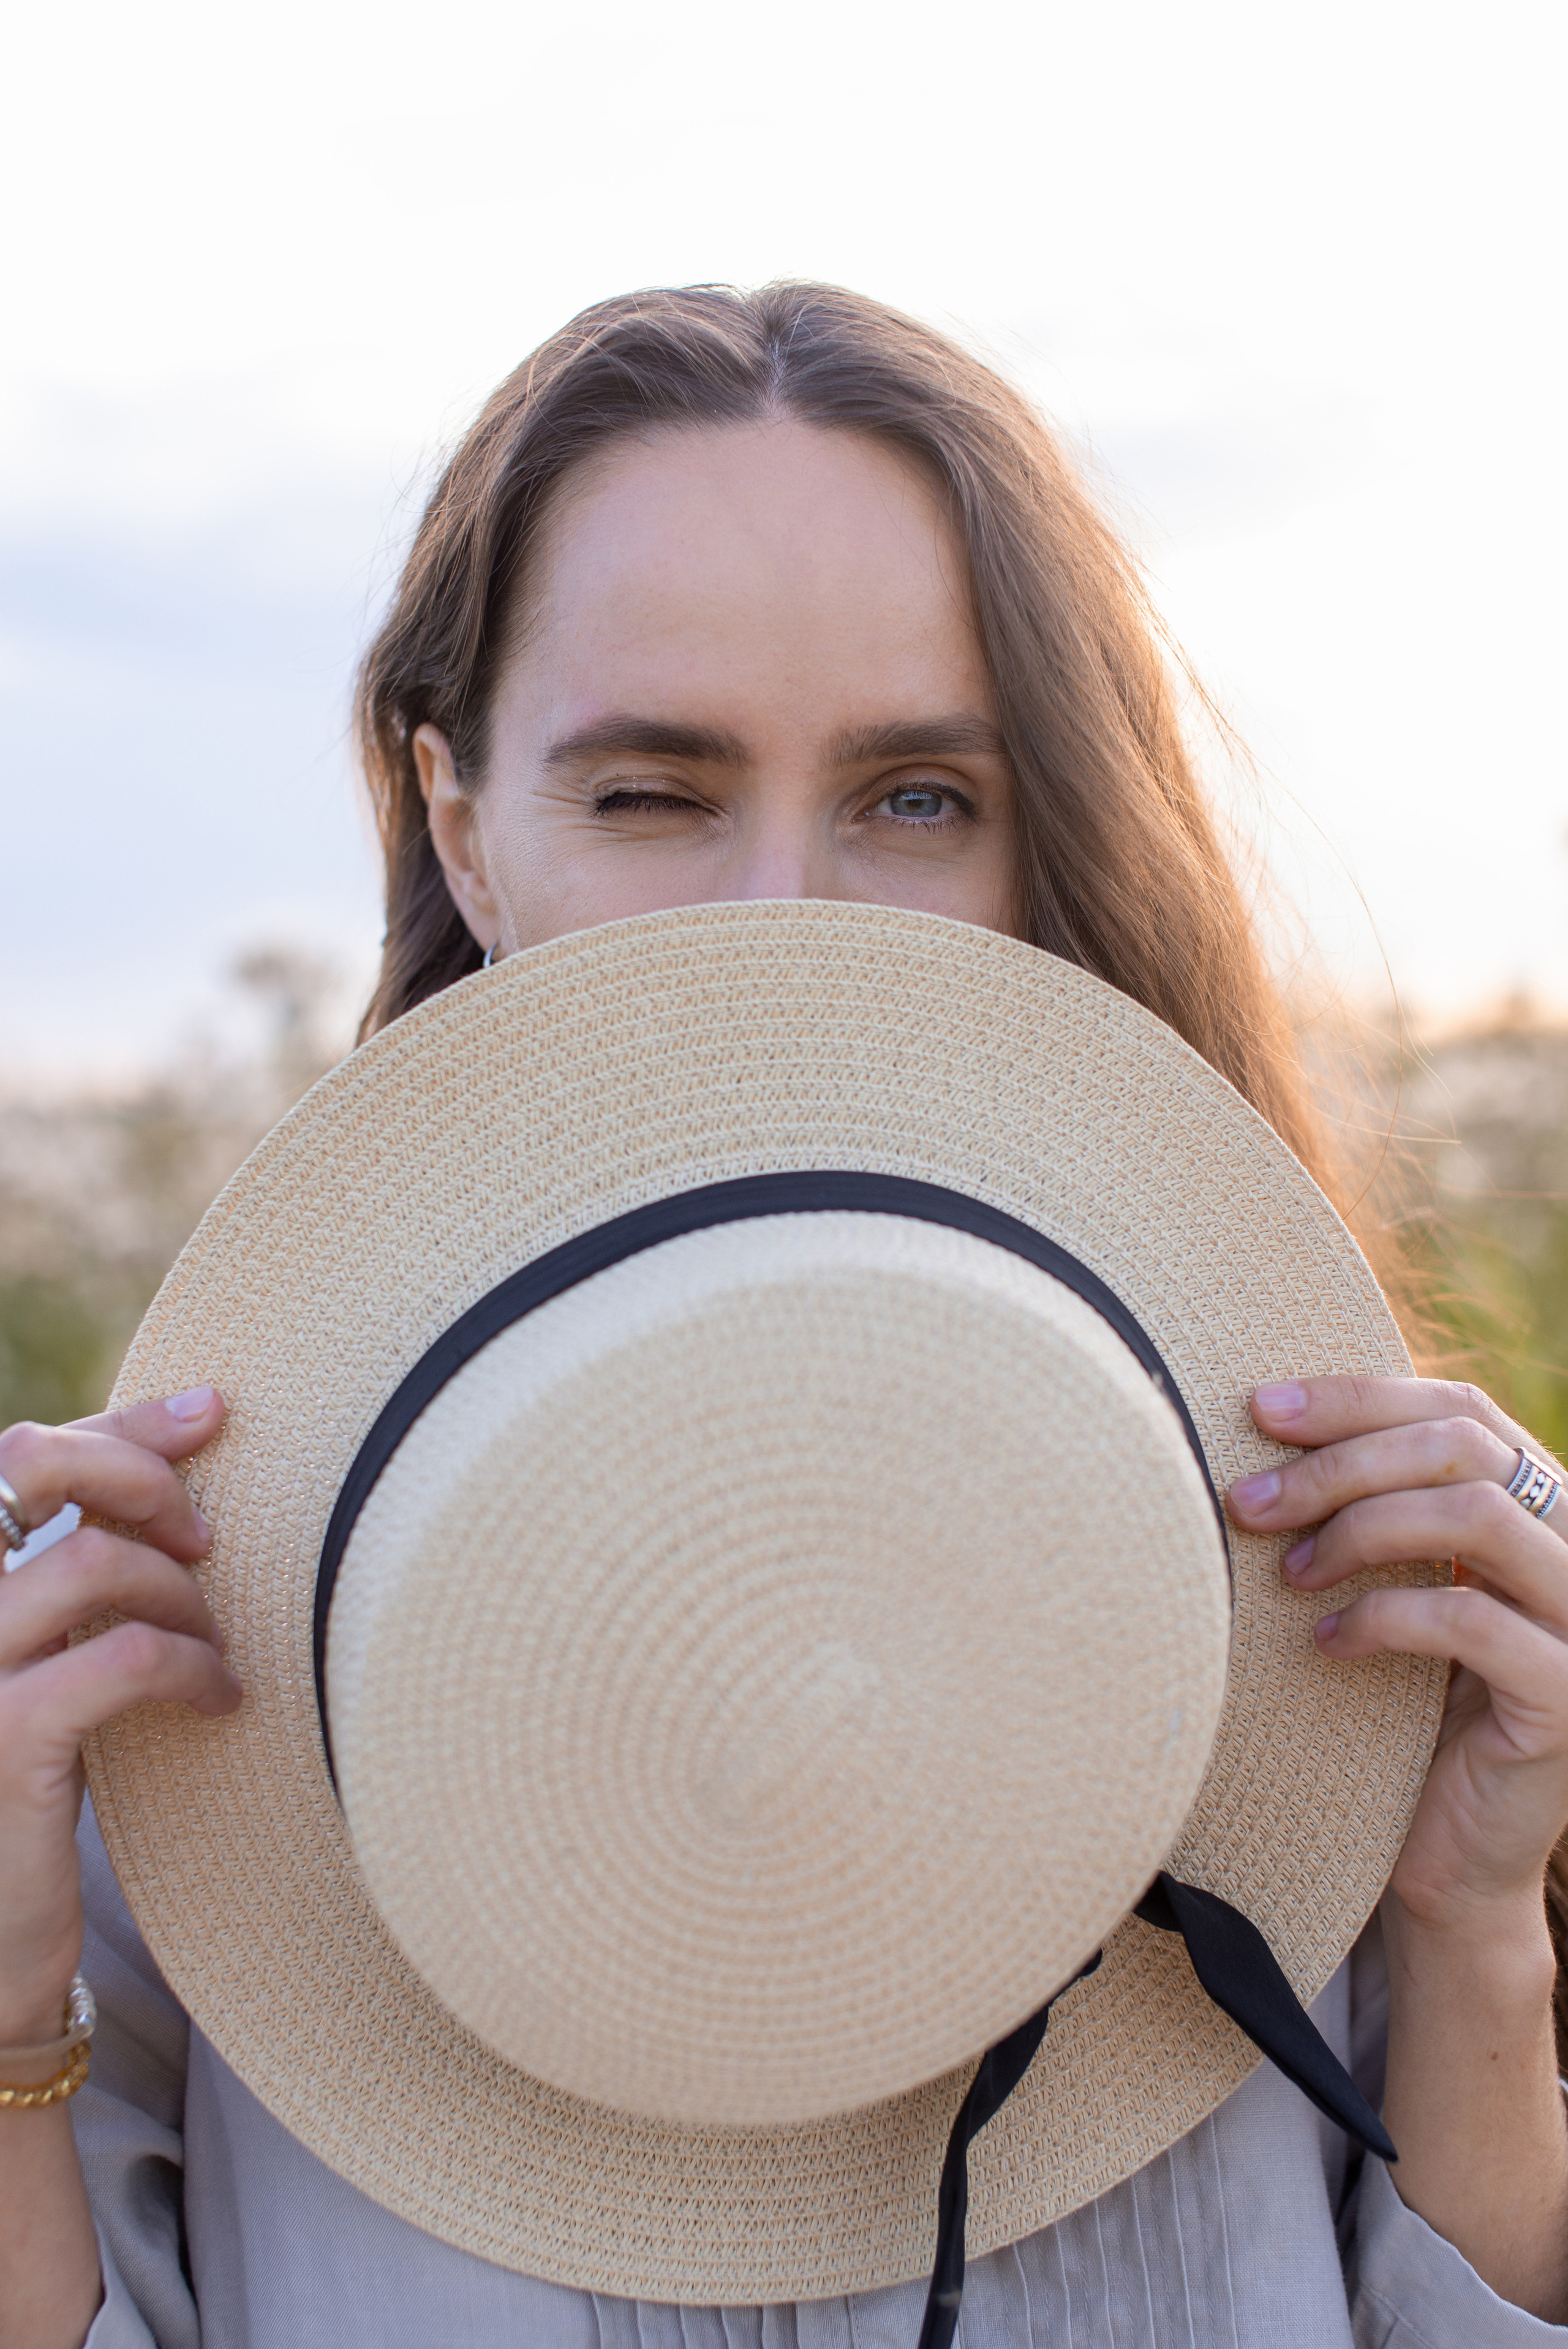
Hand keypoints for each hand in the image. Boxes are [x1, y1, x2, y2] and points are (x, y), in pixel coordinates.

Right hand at [0, 1390, 238, 2052]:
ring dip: (181, 1592)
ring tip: (212, 1645)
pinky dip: (190, 1664)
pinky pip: (122, 1658)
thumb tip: (184, 1475)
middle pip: (29, 1465)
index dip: (121, 1420)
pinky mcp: (3, 1744)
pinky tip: (219, 1699)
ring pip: (93, 1562)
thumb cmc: (30, 1788)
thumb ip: (77, 1577)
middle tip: (205, 1538)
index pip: (21, 1454)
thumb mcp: (46, 1663)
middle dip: (139, 1474)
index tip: (213, 1408)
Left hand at [1227, 1376, 1567, 1935]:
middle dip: (1341, 1462)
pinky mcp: (1566, 1695)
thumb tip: (1269, 1414)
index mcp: (1545, 1506)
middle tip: (1247, 1501)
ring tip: (1287, 1570)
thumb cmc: (1404, 1707)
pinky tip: (1324, 1644)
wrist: (1449, 1857)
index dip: (1360, 1398)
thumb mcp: (1397, 1585)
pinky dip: (1382, 1617)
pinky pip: (1470, 1620)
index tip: (1260, 1408)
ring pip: (1476, 1516)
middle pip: (1462, 1449)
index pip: (1461, 1411)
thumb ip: (1381, 1506)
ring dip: (1360, 1528)